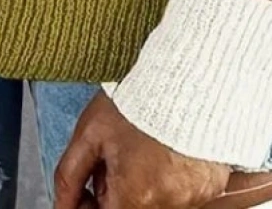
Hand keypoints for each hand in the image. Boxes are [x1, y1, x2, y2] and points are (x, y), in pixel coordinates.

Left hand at [53, 90, 229, 208]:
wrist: (184, 75)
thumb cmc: (138, 100)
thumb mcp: (90, 134)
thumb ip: (69, 177)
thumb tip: (61, 204)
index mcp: (136, 197)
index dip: (90, 204)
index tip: (86, 190)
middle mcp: (169, 205)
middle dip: (115, 193)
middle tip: (114, 161)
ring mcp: (193, 198)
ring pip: (154, 203)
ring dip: (140, 187)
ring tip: (139, 152)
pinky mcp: (210, 186)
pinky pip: (181, 194)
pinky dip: (166, 179)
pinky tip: (161, 152)